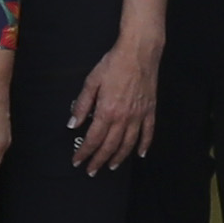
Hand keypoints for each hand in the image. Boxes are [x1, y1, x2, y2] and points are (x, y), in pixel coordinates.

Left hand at [72, 31, 160, 173]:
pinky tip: (140, 154)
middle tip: (91, 170)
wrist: (139, 52)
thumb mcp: (92, 82)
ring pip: (128, 144)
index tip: (77, 161)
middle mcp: (123, 118)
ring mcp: (139, 116)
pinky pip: (148, 133)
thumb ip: (82, 105)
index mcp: (107, 111)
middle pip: (109, 146)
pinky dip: (144, 145)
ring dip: (118, 157)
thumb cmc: (114, 64)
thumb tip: (73, 124)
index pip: (93, 139)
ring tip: (111, 166)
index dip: (84, 152)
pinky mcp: (150, 110)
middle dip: (98, 160)